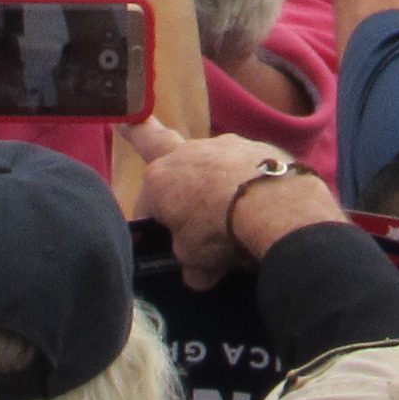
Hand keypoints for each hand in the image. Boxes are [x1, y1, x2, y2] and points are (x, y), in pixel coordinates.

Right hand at [126, 115, 339, 285]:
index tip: (163, 243)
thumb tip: (198, 274)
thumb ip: (191, 263)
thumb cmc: (217, 230)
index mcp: (159, 180)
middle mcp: (186, 154)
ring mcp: (222, 144)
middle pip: (162, 151)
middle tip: (127, 125)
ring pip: (208, 160)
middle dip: (140, 134)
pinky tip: (259, 198)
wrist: (272, 203)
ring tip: (231, 205)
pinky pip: (242, 164)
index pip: (145, 205)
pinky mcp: (255, 145)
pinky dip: (245, 178)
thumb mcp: (195, 260)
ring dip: (212, 177)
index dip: (152, 226)